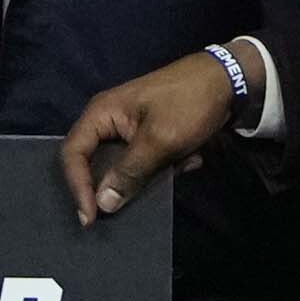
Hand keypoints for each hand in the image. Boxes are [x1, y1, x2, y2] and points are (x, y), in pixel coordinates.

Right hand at [58, 51, 235, 226]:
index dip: (77, 186)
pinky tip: (189, 161)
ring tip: (176, 170)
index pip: (73, 153)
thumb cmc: (187, 104)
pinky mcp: (147, 136)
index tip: (91, 219)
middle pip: (93, 162)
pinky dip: (163, 168)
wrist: (226, 81)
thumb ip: (129, 172)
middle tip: (129, 209)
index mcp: (101, 113)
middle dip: (115, 185)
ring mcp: (128, 128)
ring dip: (147, 177)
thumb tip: (103, 204)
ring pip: (121, 166)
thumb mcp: (159, 140)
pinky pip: (142, 162)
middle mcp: (108, 120)